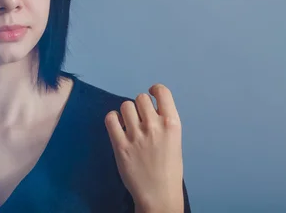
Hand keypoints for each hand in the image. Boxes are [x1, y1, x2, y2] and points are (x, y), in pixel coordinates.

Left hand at [105, 84, 183, 211]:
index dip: (154, 90)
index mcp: (172, 124)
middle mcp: (154, 126)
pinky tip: (117, 126)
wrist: (159, 194)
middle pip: (140, 98)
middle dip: (139, 106)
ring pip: (125, 106)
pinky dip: (112, 119)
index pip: (162, 92)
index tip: (150, 94)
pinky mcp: (120, 144)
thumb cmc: (169, 169)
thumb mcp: (175, 141)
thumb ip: (163, 123)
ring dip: (126, 112)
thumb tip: (150, 109)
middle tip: (140, 118)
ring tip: (129, 124)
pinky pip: (110, 118)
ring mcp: (136, 135)